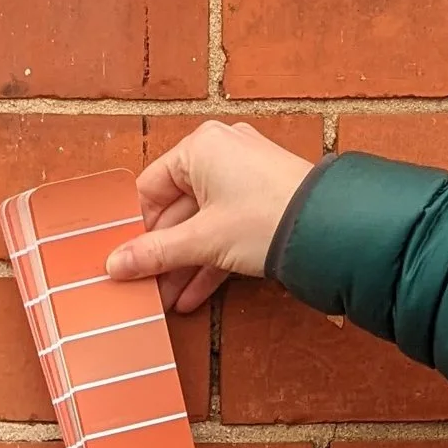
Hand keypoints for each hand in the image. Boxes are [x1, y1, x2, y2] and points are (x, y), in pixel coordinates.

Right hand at [105, 121, 313, 313]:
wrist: (332, 230)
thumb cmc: (266, 219)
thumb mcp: (203, 240)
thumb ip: (155, 253)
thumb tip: (114, 265)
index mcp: (200, 147)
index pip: (151, 188)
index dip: (139, 228)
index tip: (129, 260)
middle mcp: (222, 153)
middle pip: (177, 209)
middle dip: (163, 255)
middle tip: (146, 287)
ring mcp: (246, 177)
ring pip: (202, 224)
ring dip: (185, 264)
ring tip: (167, 300)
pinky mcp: (264, 202)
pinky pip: (226, 229)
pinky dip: (211, 260)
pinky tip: (193, 296)